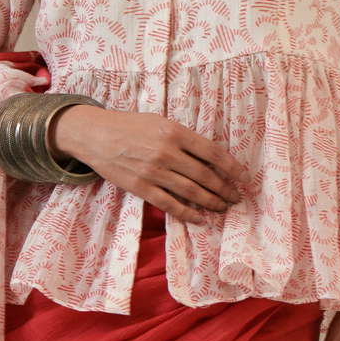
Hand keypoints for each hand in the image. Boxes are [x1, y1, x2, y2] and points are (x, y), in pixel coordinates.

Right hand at [50, 106, 246, 220]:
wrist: (95, 134)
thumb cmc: (129, 125)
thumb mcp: (160, 122)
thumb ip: (183, 138)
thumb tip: (209, 158)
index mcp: (174, 132)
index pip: (212, 152)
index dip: (232, 167)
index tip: (245, 177)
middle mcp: (166, 153)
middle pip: (205, 175)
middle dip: (225, 189)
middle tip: (236, 197)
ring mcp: (153, 172)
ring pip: (191, 192)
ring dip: (211, 202)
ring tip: (223, 207)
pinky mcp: (141, 187)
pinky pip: (170, 204)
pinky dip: (187, 213)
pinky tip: (200, 218)